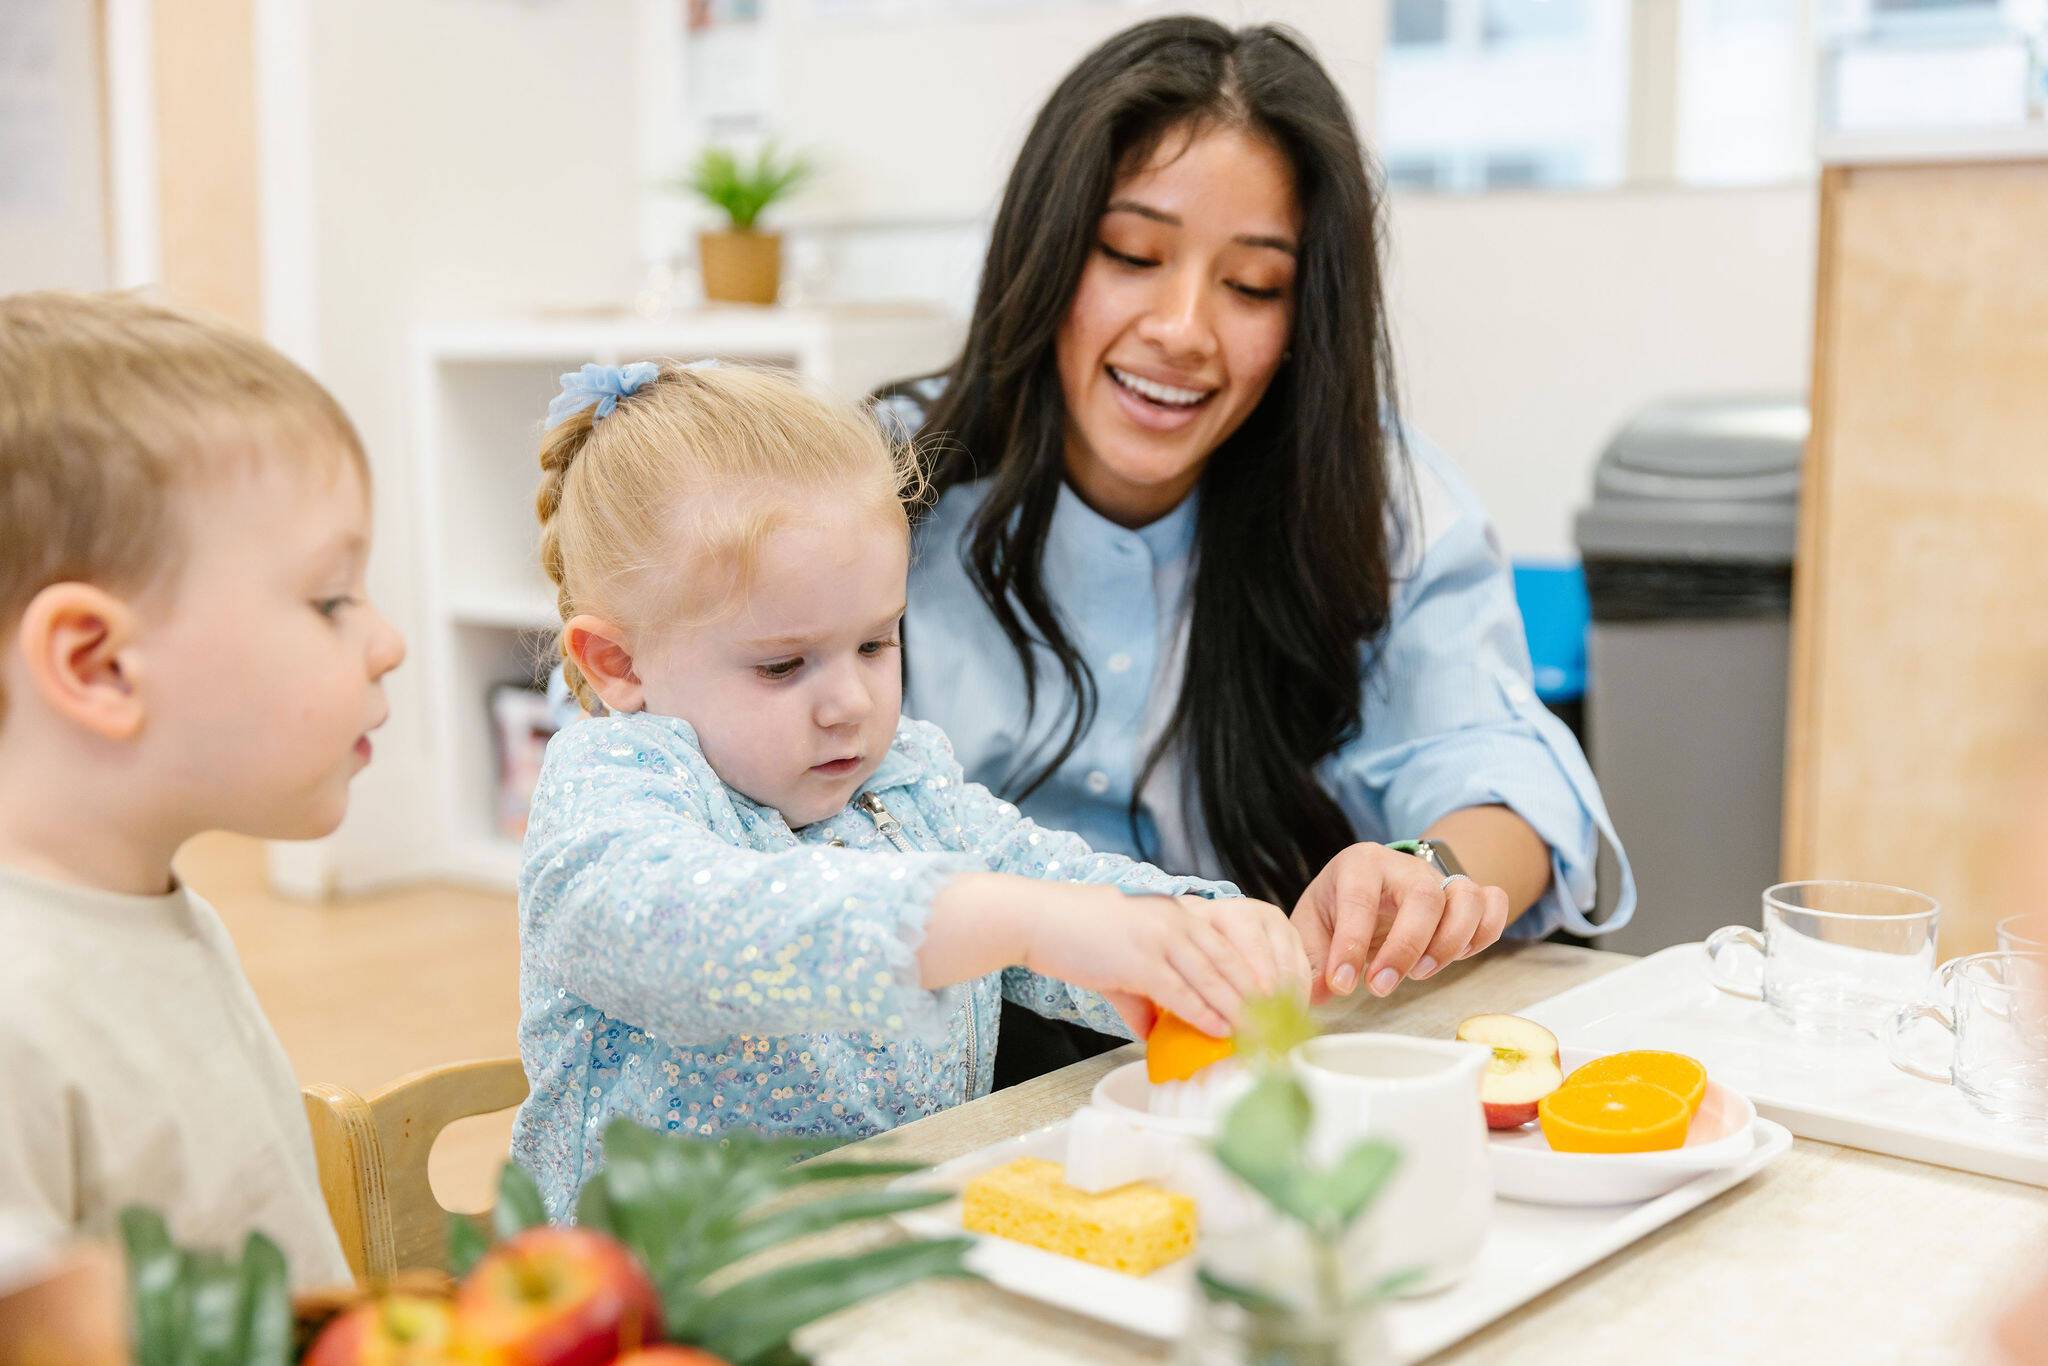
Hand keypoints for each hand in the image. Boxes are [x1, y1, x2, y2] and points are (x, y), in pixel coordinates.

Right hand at [1025, 891, 1307, 1038]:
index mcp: (1185, 914)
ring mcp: (1161, 937)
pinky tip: (1219, 1030)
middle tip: (1284, 1028)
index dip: (1269, 972)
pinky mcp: (1140, 959)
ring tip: (1263, 1036)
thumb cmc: (1081, 937)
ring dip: (1242, 1011)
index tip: (1288, 1003)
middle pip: (1238, 962)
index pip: (1241, 942)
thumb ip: (1146, 994)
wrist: (1041, 919)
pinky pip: (1181, 991)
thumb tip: (1153, 1033)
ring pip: (1216, 977)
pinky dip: (1204, 1013)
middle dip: (1266, 998)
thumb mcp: (1127, 959)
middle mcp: (1181, 920)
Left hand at [1290, 842, 1509, 1002]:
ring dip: (1450, 942)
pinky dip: (1484, 933)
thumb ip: (1312, 959)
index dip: (1351, 945)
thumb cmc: (1339, 904)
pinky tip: (1458, 956)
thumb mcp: (1312, 923)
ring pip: (1467, 897)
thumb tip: (1319, 994)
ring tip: (1420, 973)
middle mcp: (1405, 866)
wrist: (1371, 883)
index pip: (1360, 899)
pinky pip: (1494, 903)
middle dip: (1406, 948)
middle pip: (1424, 897)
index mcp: (1360, 864)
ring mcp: (1441, 879)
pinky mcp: (1466, 895)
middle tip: (1381, 987)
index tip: (1342, 984)